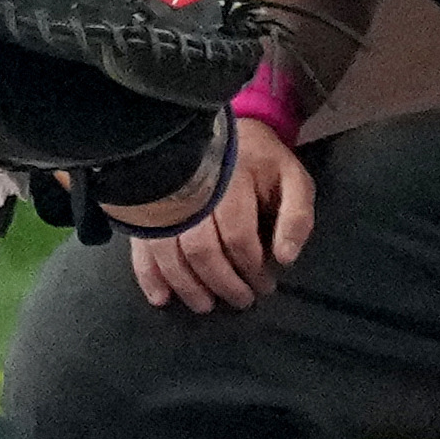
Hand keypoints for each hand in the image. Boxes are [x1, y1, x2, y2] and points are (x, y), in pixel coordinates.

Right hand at [128, 119, 314, 312]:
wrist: (224, 133)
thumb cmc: (262, 162)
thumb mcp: (294, 180)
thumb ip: (297, 217)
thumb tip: (285, 259)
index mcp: (233, 180)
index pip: (238, 236)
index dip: (252, 268)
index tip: (265, 286)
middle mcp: (194, 189)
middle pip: (201, 249)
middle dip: (222, 283)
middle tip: (241, 301)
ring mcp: (166, 199)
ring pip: (169, 252)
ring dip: (187, 286)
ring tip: (205, 305)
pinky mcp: (148, 208)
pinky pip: (143, 245)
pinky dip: (149, 275)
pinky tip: (160, 298)